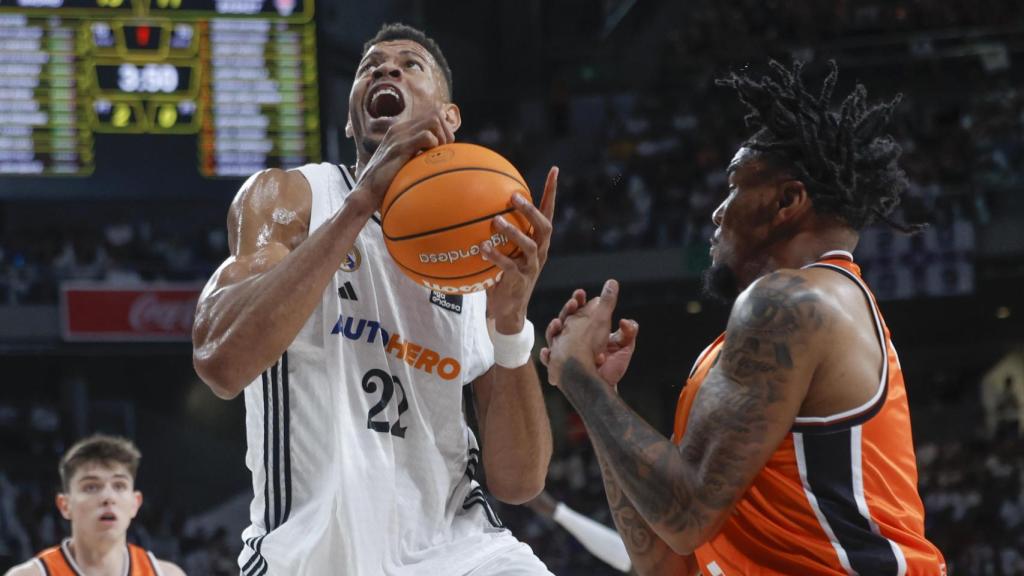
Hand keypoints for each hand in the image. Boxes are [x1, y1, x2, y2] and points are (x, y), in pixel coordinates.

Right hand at [351, 109, 453, 212]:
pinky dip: (434, 146)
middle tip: (445, 151)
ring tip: (438, 154)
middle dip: (446, 132)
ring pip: (433, 121)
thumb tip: (437, 158)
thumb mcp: (403, 164)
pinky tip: (429, 159)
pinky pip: (426, 136)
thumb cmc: (386, 183)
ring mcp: (398, 137)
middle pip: (435, 115)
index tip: (444, 149)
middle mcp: (400, 130)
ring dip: (442, 137)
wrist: (366, 192)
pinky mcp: (399, 148)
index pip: (431, 117)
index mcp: (401, 131)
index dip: (443, 131)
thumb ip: (415, 155)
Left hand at [483, 166, 557, 333]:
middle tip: (515, 196)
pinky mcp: (519, 281)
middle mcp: (539, 252)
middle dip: (531, 210)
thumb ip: (496, 231)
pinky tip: (481, 248)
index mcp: (538, 241)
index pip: (548, 212)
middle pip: (544, 227)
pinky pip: (507, 266)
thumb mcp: (503, 250)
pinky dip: (495, 256)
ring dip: (513, 231)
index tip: (554, 170)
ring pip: (528, 245)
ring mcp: (531, 267)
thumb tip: (474, 204)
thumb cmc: (502, 274)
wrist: (508, 310)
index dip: (551, 192)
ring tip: (496, 220)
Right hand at [540, 280, 634, 388]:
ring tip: (558, 323)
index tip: (581, 294)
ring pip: (553, 337)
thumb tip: (625, 320)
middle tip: (573, 303)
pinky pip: (548, 360)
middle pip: (565, 320)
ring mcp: (564, 352)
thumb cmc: (613, 368)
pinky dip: (546, 355)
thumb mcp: (624, 346)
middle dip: (567, 310)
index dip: (579, 302)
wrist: (604, 388)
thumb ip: (628, 331)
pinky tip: (547, 352)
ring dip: (553, 328)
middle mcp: (573, 339)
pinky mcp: (559, 367)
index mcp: (587, 331)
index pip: (580, 312)